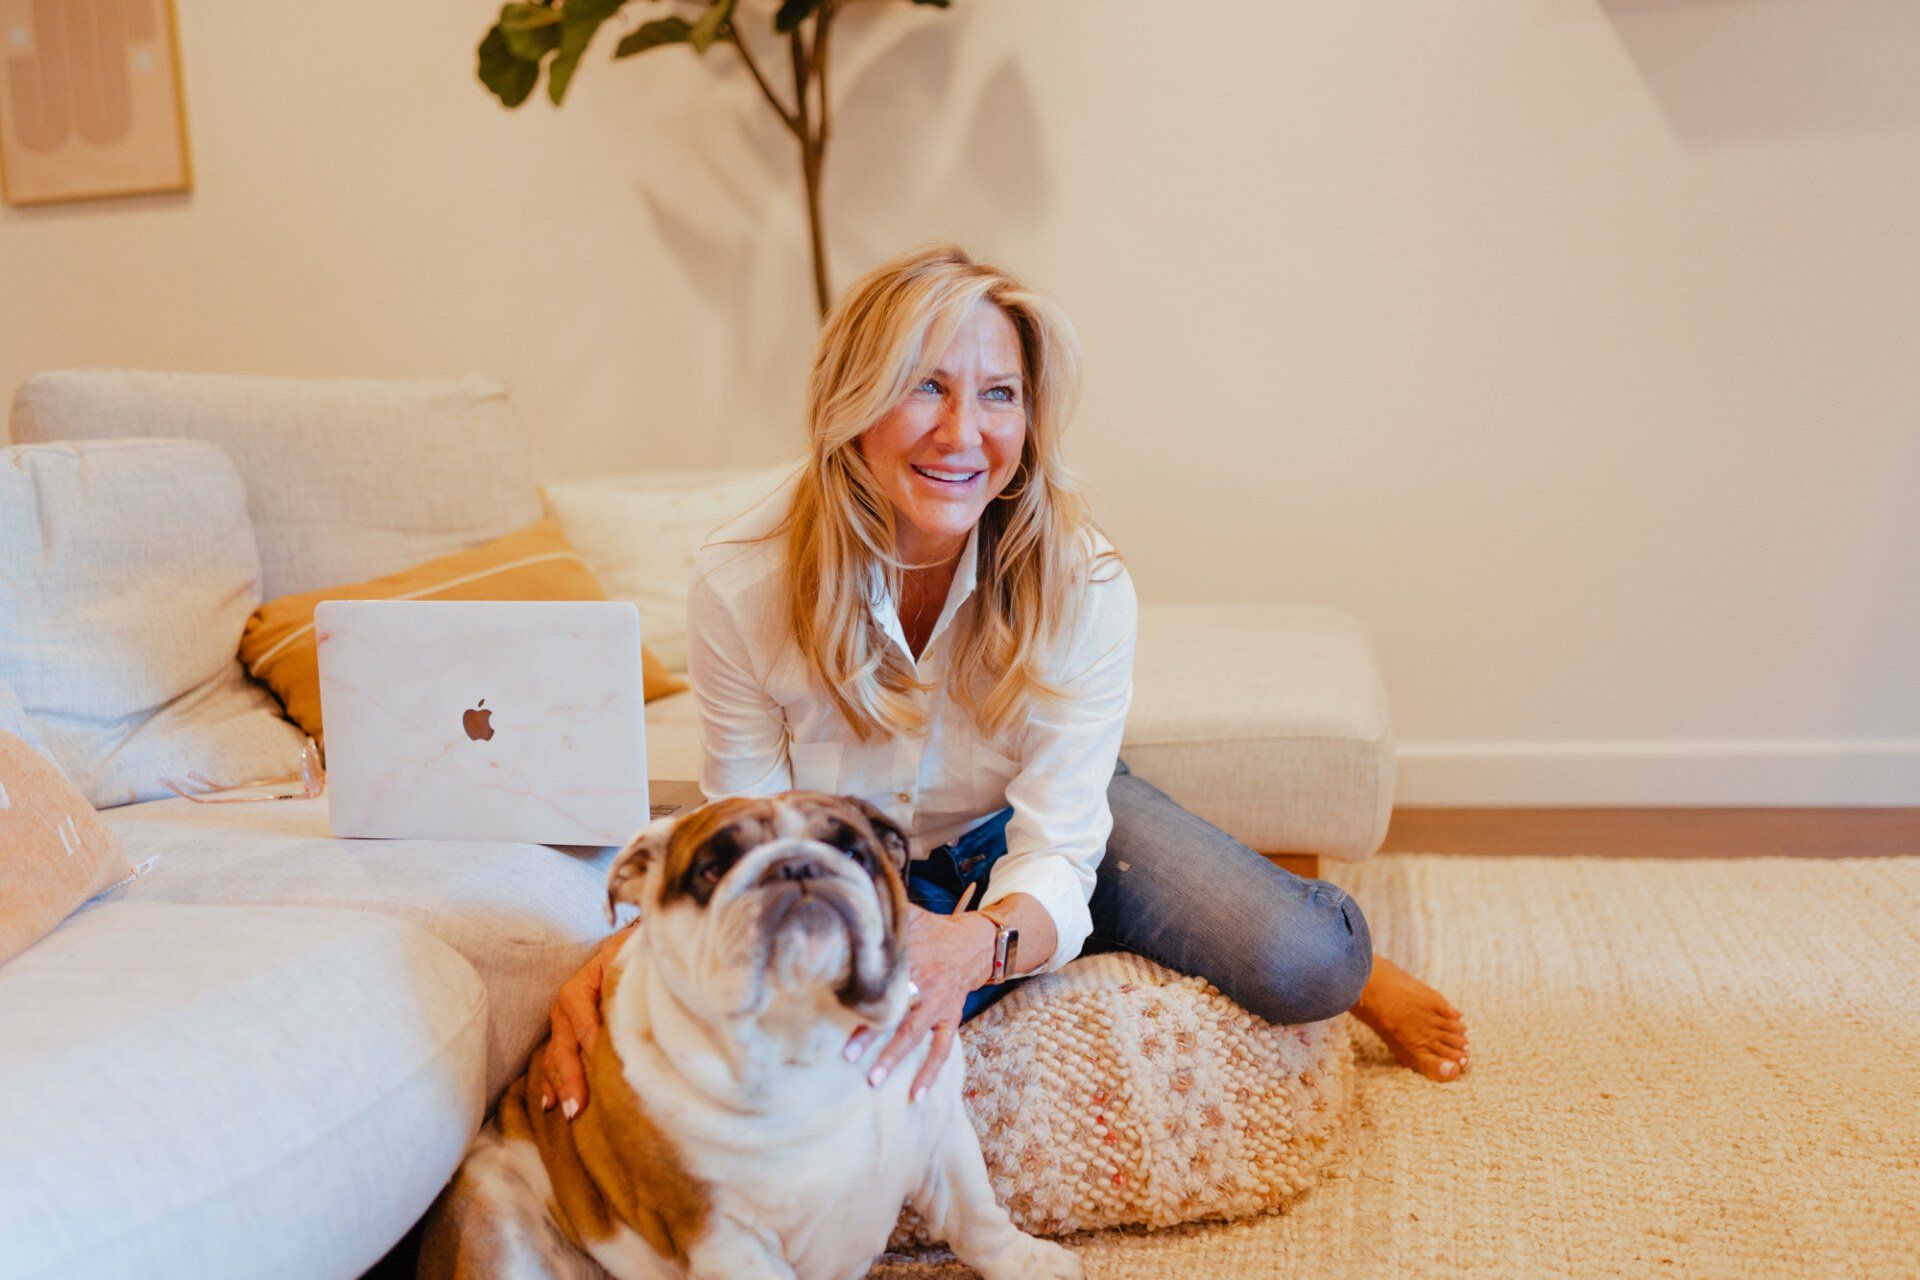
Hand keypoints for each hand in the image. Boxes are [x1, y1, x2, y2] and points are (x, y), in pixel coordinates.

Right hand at [537, 923, 633, 1118]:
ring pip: (555, 1058)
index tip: (607, 1073)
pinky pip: (553, 1060)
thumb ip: (624, 983)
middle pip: (565, 1047)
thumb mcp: (626, 962)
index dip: (594, 1048)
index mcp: (577, 990)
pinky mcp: (564, 1033)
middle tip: (578, 1108)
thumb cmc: (628, 955)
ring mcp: (560, 1022)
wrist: (624, 945)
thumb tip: (630, 1018)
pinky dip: (551, 1083)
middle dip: (571, 1080)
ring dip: (560, 1087)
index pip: (585, 1025)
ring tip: (569, 1113)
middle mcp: (564, 1008)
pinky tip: (550, 1104)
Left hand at [844, 903, 995, 1103]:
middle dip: (872, 1034)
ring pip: (915, 1034)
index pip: (886, 980)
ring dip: (895, 1057)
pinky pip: (942, 1049)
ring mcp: (939, 1004)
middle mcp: (925, 983)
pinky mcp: (950, 1018)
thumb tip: (855, 899)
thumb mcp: (911, 915)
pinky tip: (917, 1095)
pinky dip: (931, 1072)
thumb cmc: (932, 929)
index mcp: (912, 958)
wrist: (974, 942)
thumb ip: (885, 912)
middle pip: (896, 1012)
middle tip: (848, 1056)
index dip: (863, 996)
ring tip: (873, 1080)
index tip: (839, 1009)